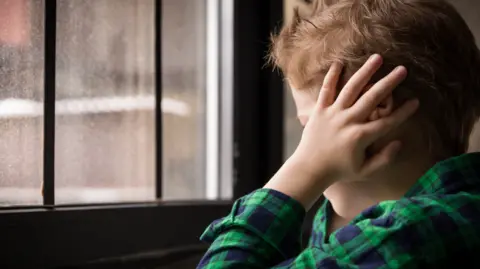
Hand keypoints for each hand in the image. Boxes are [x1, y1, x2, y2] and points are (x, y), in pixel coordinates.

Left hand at [292, 54, 418, 183]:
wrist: (309, 168)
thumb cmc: (339, 170)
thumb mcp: (364, 171)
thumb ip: (384, 159)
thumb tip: (399, 142)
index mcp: (361, 137)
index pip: (387, 122)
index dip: (404, 112)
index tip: (416, 101)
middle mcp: (348, 121)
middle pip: (372, 98)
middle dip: (389, 83)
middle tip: (402, 69)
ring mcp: (333, 114)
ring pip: (351, 88)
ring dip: (365, 72)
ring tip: (377, 58)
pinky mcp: (319, 110)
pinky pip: (326, 90)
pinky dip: (331, 76)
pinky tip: (339, 63)